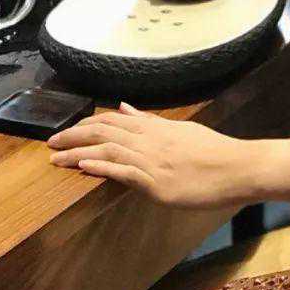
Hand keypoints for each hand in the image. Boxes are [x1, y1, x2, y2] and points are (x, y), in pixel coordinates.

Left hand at [48, 101, 258, 207]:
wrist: (238, 168)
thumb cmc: (214, 152)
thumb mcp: (181, 130)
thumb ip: (150, 121)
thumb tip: (124, 107)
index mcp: (155, 128)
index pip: (112, 120)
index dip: (86, 124)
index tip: (66, 129)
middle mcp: (150, 141)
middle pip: (103, 132)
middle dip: (73, 136)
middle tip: (50, 142)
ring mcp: (153, 161)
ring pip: (107, 150)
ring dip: (77, 152)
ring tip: (55, 157)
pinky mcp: (158, 182)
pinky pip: (123, 171)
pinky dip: (100, 167)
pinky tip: (82, 167)